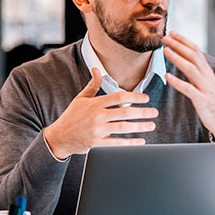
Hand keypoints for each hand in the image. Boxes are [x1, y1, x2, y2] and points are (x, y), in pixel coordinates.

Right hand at [43, 67, 158, 159]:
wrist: (59, 137)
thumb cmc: (71, 117)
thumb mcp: (80, 98)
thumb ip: (92, 85)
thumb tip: (97, 69)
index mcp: (94, 104)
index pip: (119, 97)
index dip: (135, 96)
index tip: (146, 98)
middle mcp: (97, 116)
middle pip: (125, 112)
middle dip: (143, 112)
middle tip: (154, 112)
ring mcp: (97, 131)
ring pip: (124, 128)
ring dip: (140, 126)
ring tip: (151, 125)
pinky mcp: (97, 144)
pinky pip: (118, 144)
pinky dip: (131, 143)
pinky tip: (141, 141)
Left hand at [161, 32, 214, 140]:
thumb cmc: (214, 104)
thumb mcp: (206, 85)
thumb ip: (197, 73)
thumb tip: (186, 62)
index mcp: (207, 72)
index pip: (196, 51)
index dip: (184, 41)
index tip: (172, 33)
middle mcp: (207, 77)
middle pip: (193, 56)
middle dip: (179, 45)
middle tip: (165, 37)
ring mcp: (205, 88)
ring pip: (191, 69)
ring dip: (177, 58)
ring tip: (165, 50)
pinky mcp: (202, 100)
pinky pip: (189, 89)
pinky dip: (177, 82)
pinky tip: (167, 76)